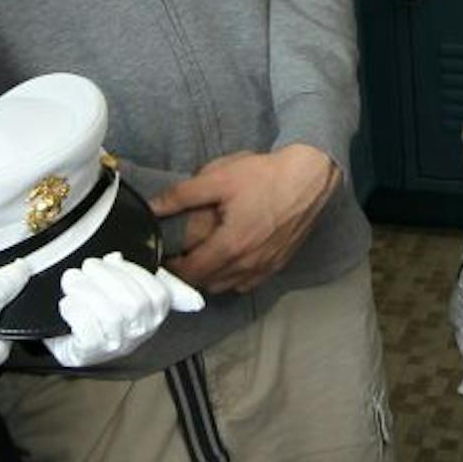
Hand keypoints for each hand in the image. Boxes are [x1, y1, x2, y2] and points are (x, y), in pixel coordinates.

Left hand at [43, 252, 206, 366]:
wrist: (70, 333)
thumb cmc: (107, 304)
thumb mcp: (137, 287)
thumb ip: (165, 284)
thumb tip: (198, 304)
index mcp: (155, 315)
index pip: (157, 294)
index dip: (133, 273)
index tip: (113, 260)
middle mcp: (139, 334)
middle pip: (132, 303)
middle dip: (106, 278)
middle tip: (87, 266)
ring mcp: (115, 346)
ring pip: (109, 315)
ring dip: (86, 290)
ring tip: (72, 280)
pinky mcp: (88, 353)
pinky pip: (87, 329)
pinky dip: (74, 309)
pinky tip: (68, 303)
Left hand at [150, 144, 339, 293]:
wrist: (310, 175)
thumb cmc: (264, 175)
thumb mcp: (217, 178)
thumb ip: (180, 196)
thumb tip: (152, 208)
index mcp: (229, 247)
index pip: (190, 273)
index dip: (171, 269)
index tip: (162, 256)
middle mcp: (248, 265)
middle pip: (207, 284)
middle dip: (188, 274)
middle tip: (177, 255)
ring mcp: (266, 267)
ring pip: (227, 286)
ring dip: (210, 277)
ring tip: (201, 256)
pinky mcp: (279, 263)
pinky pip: (248, 282)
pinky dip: (233, 277)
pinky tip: (229, 258)